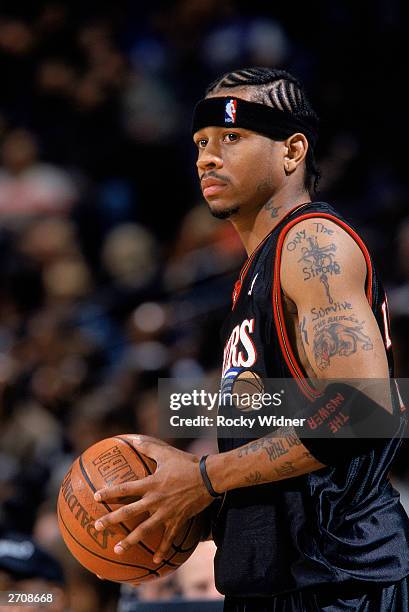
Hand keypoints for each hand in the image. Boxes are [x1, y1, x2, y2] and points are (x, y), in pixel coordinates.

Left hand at [93, 435, 214, 563]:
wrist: (208, 478)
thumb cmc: (186, 463)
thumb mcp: (165, 453)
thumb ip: (148, 447)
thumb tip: (134, 439)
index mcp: (150, 483)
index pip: (125, 488)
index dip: (109, 493)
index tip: (95, 497)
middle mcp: (154, 500)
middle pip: (129, 512)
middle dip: (111, 520)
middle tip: (97, 527)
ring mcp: (165, 512)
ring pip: (144, 530)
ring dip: (130, 541)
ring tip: (117, 549)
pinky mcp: (177, 520)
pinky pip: (168, 538)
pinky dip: (162, 549)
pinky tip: (155, 560)